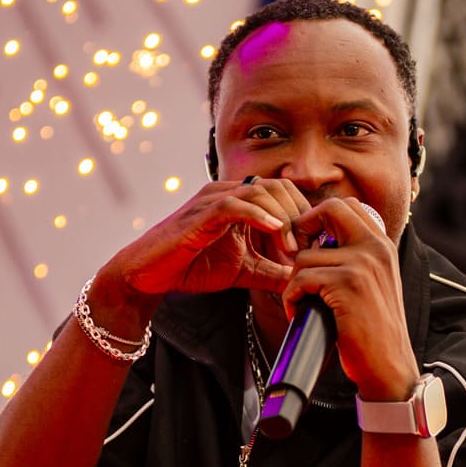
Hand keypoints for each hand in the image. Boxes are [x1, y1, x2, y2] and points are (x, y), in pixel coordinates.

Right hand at [110, 179, 311, 299]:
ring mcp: (213, 200)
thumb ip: (273, 272)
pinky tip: (276, 232)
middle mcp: (229, 193)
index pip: (285, 194)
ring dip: (283, 218)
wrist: (150, 275)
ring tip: (292, 248)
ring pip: (260, 192)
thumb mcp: (245, 271)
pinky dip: (259, 216)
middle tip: (308, 247)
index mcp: (241, 201)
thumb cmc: (192, 267)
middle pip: (279, 187)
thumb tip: (305, 279)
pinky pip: (235, 204)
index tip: (315, 246)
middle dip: (299, 216)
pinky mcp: (200, 213)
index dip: (304, 216)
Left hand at [283, 198, 419, 398]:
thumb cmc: (373, 331)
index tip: (309, 245)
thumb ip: (354, 259)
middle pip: (328, 209)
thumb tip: (316, 242)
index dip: (318, 218)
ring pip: (304, 255)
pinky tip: (299, 313)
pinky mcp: (347, 284)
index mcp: (382, 244)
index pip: (345, 205)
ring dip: (294, 282)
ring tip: (301, 304)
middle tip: (296, 260)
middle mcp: (375, 247)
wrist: (388, 366)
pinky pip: (300, 278)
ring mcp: (362, 263)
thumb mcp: (372, 285)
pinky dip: (292, 297)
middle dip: (302, 229)